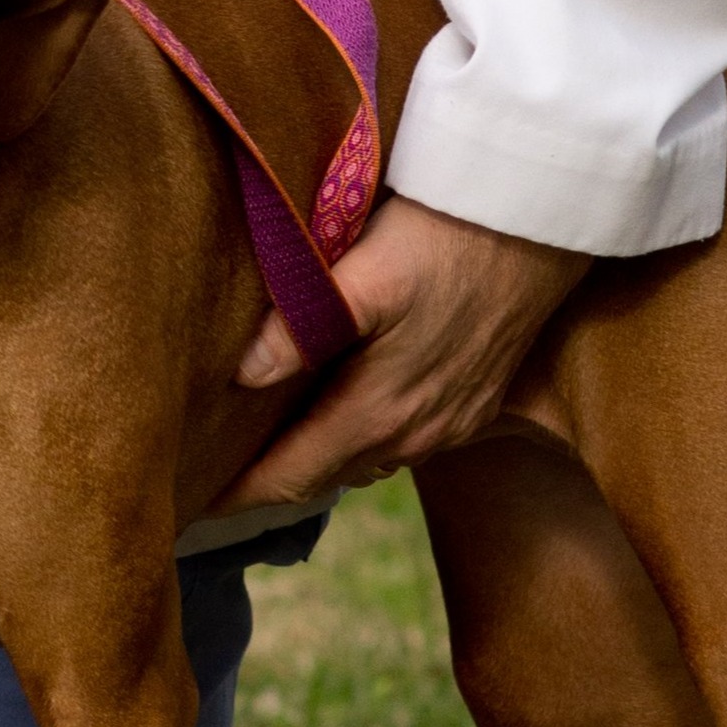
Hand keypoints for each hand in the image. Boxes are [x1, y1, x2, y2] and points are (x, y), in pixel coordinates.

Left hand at [219, 196, 585, 508]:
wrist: (535, 223)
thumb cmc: (440, 236)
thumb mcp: (365, 275)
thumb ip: (303, 328)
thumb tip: (242, 374)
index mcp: (377, 411)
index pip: (291, 476)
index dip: (239, 494)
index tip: (191, 503)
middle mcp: (415, 434)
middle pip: (324, 476)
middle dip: (270, 479)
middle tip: (215, 470)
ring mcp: (451, 425)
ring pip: (365, 461)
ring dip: (318, 458)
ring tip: (267, 442)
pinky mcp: (475, 404)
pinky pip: (405, 442)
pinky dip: (362, 439)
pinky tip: (344, 411)